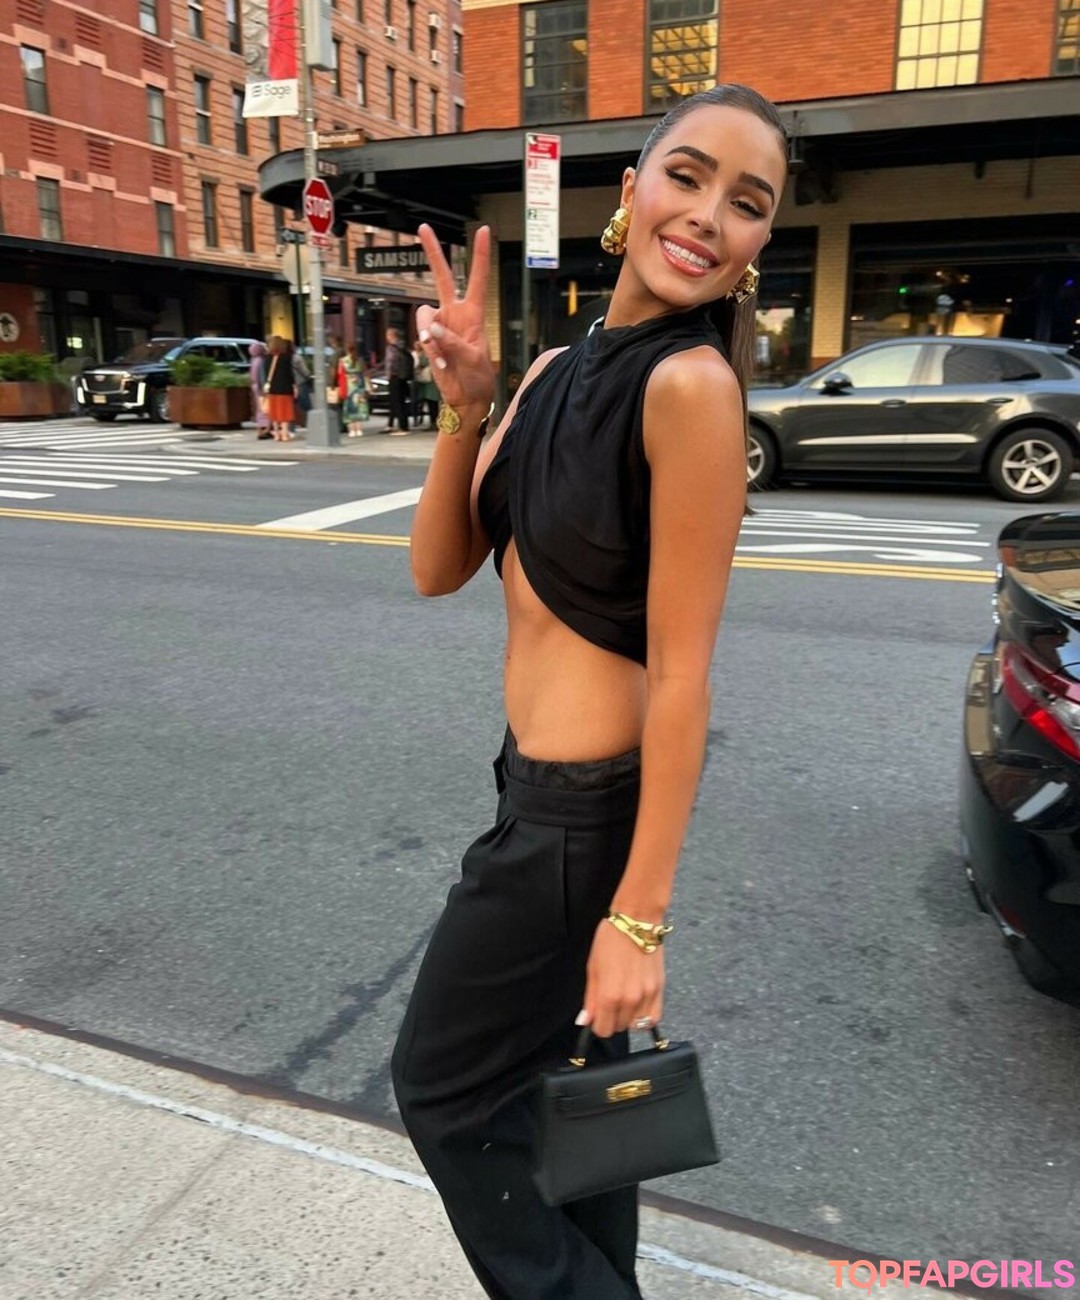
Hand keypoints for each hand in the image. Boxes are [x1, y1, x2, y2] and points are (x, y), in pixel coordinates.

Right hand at [415, 223, 494, 410]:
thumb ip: (454, 342)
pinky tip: (440, 364)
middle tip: (423, 228)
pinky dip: (430, 350)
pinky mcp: (429, 338)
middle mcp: (455, 313)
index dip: (480, 255)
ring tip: (442, 356)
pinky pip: (422, 336)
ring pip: (424, 314)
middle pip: (442, 276)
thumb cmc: (478, 377)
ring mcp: (440, 325)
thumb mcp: (474, 359)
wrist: (465, 397)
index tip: (485, 232)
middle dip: (432, 252)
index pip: (477, 279)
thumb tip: (434, 329)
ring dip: (430, 335)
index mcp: (474, 313)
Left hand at [578, 919, 664, 1038]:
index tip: (597, 1015)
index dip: (597, 1024)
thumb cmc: (611, 939)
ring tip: (624, 1001)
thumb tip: (585, 1021)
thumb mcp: (593, 968)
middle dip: (612, 1019)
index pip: (603, 1030)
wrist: (637, 921)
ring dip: (628, 1018)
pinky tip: (638, 1006)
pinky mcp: (659, 989)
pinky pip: (655, 1017)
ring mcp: (647, 996)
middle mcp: (629, 1000)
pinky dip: (645, 1017)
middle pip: (619, 1028)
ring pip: (637, 1025)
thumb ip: (590, 998)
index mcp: (609, 995)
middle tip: (610, 1002)